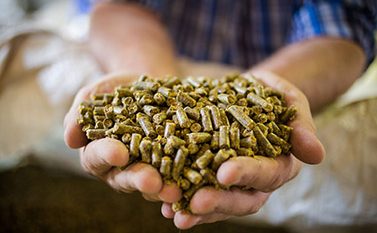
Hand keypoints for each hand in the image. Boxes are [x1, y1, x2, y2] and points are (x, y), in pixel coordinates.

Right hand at [64, 73, 180, 202]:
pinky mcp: (173, 165)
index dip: (107, 155)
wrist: (149, 85)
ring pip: (154, 184)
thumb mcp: (96, 94)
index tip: (119, 152)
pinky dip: (186, 181)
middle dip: (139, 179)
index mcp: (98, 153)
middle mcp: (122, 168)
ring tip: (175, 189)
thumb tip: (70, 138)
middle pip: (127, 178)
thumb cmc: (117, 89)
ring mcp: (149, 168)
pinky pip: (178, 176)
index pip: (98, 157)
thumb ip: (81, 114)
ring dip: (164, 188)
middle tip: (151, 180)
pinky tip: (195, 182)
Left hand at [161, 71, 324, 228]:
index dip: (247, 174)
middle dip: (219, 201)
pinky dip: (182, 199)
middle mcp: (256, 180)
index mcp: (279, 163)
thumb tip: (316, 154)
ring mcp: (231, 182)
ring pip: (218, 202)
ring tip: (174, 212)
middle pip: (241, 198)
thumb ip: (300, 123)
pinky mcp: (208, 176)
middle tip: (195, 202)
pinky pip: (196, 192)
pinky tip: (163, 205)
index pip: (267, 172)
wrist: (246, 93)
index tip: (225, 172)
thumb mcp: (287, 98)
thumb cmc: (270, 94)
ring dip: (196, 210)